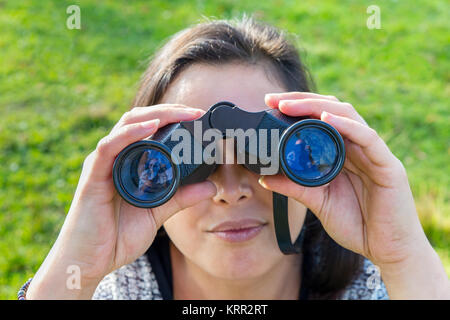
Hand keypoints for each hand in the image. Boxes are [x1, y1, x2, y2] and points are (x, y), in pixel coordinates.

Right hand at [27, 104, 216, 298]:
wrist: (89, 262)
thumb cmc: (117, 236)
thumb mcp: (157, 213)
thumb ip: (180, 198)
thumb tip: (210, 187)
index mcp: (128, 162)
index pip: (149, 128)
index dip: (173, 118)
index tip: (198, 117)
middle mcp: (114, 157)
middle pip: (140, 119)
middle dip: (169, 111)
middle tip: (196, 112)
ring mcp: (102, 164)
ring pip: (126, 125)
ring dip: (155, 115)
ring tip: (181, 113)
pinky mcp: (93, 175)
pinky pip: (110, 146)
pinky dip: (131, 133)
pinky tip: (151, 126)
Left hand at [260, 92, 449, 297]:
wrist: (386, 250)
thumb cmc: (356, 224)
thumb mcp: (318, 202)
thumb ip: (295, 187)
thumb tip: (265, 178)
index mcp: (342, 153)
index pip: (320, 119)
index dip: (297, 108)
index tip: (270, 104)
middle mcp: (357, 147)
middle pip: (331, 110)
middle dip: (301, 101)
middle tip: (274, 100)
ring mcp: (373, 153)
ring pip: (348, 116)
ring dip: (317, 107)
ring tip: (291, 105)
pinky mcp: (387, 165)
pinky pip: (368, 138)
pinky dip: (347, 126)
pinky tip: (326, 119)